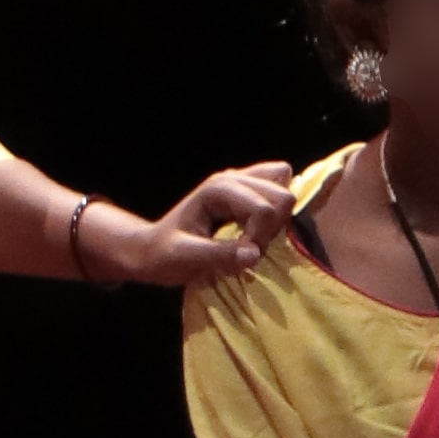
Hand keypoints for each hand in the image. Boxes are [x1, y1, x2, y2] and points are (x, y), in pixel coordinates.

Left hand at [115, 162, 297, 283]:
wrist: (152, 249)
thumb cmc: (164, 255)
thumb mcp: (185, 259)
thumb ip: (218, 256)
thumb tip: (254, 254)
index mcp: (218, 188)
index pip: (264, 209)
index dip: (259, 238)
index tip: (240, 256)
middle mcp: (232, 178)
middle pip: (283, 195)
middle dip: (272, 228)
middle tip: (247, 246)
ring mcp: (242, 180)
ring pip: (285, 189)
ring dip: (277, 221)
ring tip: (252, 237)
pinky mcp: (249, 190)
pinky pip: (281, 187)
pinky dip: (277, 213)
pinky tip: (256, 229)